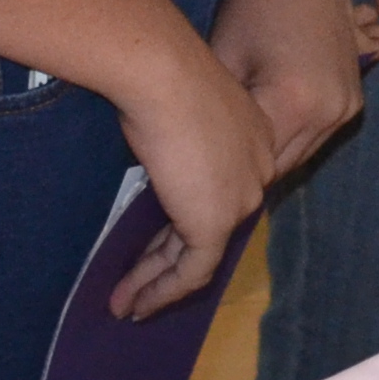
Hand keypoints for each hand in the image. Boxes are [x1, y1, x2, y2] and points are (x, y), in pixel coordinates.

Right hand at [107, 29, 284, 320]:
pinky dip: (161, 292)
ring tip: (123, 306)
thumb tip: (152, 157)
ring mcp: (239, 198)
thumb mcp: (171, 110)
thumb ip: (173, 142)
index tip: (150, 244)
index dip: (181, 222)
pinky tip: (135, 305)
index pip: (217, 190)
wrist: (162, 73)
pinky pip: (191, 272)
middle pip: (207, 225)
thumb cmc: (159, 77)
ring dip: (155, 284)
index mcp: (252, 137)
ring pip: (197, 255)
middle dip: (166, 259)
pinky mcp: (217, 222)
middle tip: (135, 284)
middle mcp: (256, 170)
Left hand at [209, 0, 364, 172]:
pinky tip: (265, 124)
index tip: (203, 176)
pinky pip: (320, 133)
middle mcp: (332, 112)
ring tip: (238, 148)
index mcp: (297, 105)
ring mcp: (349, 104)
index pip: (259, 166)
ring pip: (304, 152)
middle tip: (217, 168)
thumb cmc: (252, 6)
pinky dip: (294, 135)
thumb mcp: (226, 65)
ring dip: (275, 153)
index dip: (230, 172)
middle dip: (252, 169)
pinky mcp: (354, 95)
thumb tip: (207, 156)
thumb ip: (225, 119)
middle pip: (285, 165)